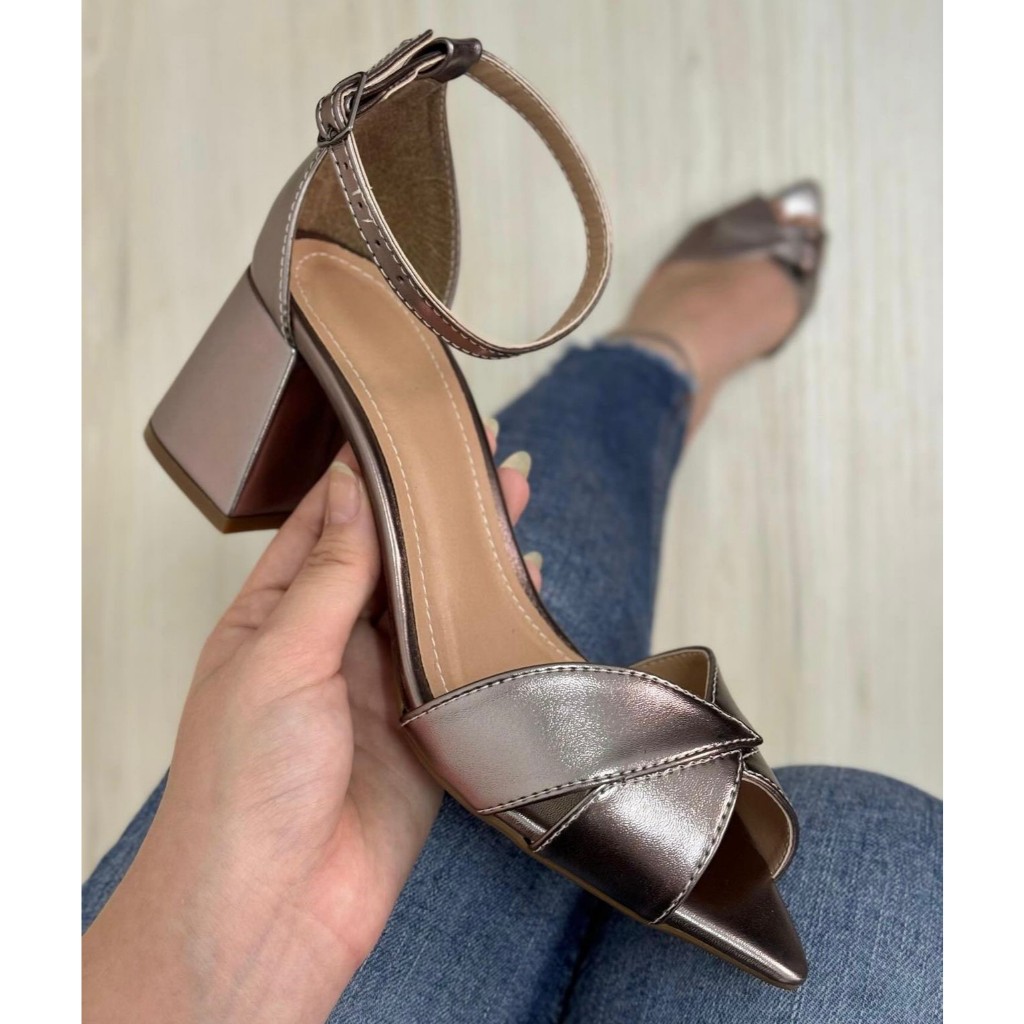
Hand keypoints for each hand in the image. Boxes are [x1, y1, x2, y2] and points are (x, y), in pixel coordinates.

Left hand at [83, 425, 537, 1023]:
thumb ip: (328, 576)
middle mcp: (327, 645)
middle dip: (431, 508)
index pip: (325, 522)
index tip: (406, 426)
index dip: (365, 472)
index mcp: (273, 617)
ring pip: (431, 604)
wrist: (273, 912)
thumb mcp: (278, 659)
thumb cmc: (242, 788)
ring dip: (467, 559)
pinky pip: (462, 663)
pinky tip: (518, 588)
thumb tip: (351, 489)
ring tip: (510, 500)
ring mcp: (378, 686)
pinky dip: (490, 626)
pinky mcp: (424, 728)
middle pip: (388, 557)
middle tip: (477, 455)